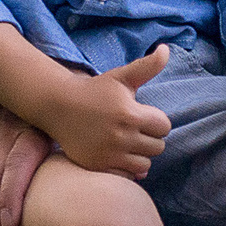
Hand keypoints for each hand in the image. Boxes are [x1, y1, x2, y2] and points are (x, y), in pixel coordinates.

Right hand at [39, 44, 173, 176]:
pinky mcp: (98, 166)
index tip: (142, 116)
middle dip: (150, 138)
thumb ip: (147, 66)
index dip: (156, 121)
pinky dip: (127, 168)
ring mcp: (109, 154)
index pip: (164, 127)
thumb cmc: (95, 90)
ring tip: (128, 142)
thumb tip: (166, 49)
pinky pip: (127, 175)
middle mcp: (121, 137)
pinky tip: (119, 155)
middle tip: (135, 129)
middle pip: (158, 147)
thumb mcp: (121, 76)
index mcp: (130, 114)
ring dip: (141, 154)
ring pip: (145, 164)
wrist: (59, 106)